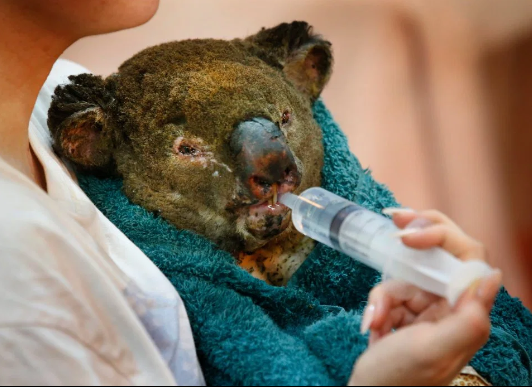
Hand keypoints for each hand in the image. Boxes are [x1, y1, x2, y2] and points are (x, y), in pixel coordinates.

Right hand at [349, 209, 502, 385]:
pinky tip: (372, 327)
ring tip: (376, 322)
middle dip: (416, 239)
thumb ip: (468, 317)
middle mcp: (452, 305)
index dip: (443, 236)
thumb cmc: (400, 378)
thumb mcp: (432, 349)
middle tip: (394, 221)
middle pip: (441, 253)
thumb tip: (493, 277)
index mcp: (467, 313)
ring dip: (385, 294)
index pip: (468, 257)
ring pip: (406, 273)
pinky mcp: (407, 310)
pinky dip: (377, 305)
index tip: (409, 236)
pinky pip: (390, 290)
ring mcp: (427, 307)